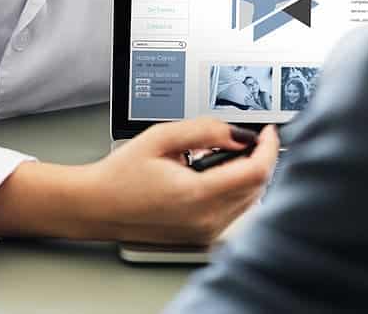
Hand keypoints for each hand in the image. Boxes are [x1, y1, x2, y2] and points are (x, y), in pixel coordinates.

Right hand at [82, 118, 279, 244]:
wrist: (98, 206)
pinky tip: (216, 175)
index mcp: (197, 195)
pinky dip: (236, 190)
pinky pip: (235, 212)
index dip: (269, 146)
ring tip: (224, 154)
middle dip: (260, 157)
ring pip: (250, 200)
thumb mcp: (161, 138)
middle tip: (247, 137)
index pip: (256, 172)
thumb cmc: (121, 174)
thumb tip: (238, 133)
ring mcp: (205, 232)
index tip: (268, 131)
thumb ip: (204, 131)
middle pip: (259, 187)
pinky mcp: (202, 237)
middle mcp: (206, 220)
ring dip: (249, 174)